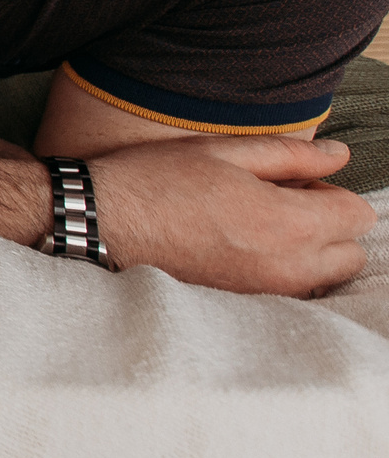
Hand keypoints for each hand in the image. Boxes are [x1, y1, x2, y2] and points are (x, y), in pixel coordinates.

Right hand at [87, 134, 372, 294]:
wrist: (100, 224)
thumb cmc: (156, 181)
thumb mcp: (224, 152)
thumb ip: (292, 155)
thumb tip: (338, 156)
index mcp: (289, 224)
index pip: (358, 215)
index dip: (331, 193)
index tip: (297, 184)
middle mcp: (286, 267)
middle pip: (351, 254)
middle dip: (328, 228)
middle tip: (281, 205)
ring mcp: (264, 292)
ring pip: (322, 278)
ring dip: (308, 254)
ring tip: (259, 228)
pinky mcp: (242, 305)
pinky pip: (289, 292)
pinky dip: (280, 272)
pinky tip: (239, 248)